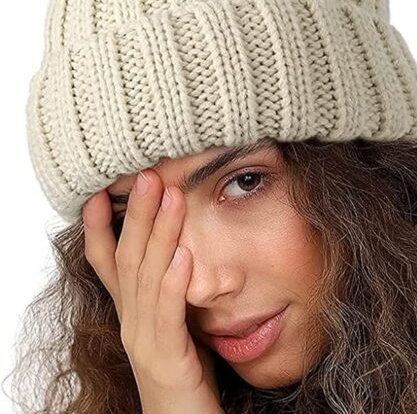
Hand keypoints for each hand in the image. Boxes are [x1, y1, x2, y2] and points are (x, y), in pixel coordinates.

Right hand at [82, 168, 222, 412]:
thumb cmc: (183, 372)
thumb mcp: (171, 323)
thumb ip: (169, 290)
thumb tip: (181, 246)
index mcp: (130, 311)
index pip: (107, 262)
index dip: (100, 227)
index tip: (101, 190)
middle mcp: (130, 321)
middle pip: (127, 258)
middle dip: (135, 214)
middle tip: (146, 174)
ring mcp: (144, 340)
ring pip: (146, 278)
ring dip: (158, 234)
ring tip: (169, 196)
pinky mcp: (167, 359)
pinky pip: (169, 314)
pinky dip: (174, 282)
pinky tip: (184, 254)